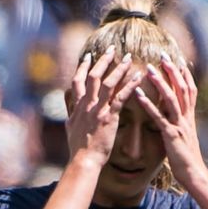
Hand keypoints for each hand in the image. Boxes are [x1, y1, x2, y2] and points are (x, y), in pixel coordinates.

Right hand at [66, 46, 144, 167]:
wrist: (83, 160)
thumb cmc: (78, 148)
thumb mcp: (70, 128)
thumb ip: (71, 115)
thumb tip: (69, 109)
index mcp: (78, 106)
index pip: (78, 81)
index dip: (83, 67)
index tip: (89, 56)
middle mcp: (87, 104)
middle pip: (94, 76)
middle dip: (103, 60)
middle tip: (112, 48)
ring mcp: (97, 110)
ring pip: (108, 83)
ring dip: (118, 68)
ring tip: (128, 57)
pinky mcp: (109, 117)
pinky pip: (120, 97)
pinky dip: (130, 85)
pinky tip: (138, 77)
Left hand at [134, 56, 205, 185]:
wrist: (194, 174)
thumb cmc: (187, 159)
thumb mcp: (186, 137)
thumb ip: (181, 125)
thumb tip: (177, 117)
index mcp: (190, 117)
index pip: (190, 90)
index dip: (185, 75)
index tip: (178, 60)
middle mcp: (186, 118)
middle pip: (182, 89)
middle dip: (173, 71)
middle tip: (163, 55)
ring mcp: (179, 125)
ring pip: (172, 99)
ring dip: (161, 83)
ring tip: (149, 69)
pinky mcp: (171, 135)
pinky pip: (159, 117)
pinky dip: (149, 105)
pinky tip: (138, 95)